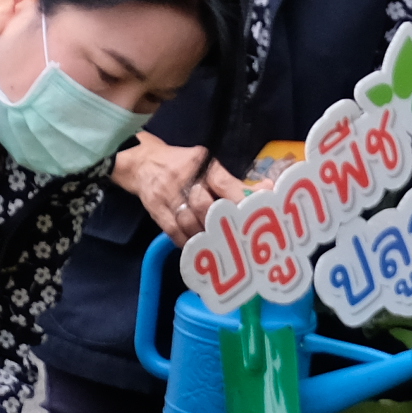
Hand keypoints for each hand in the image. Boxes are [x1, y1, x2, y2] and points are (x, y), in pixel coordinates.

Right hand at [112, 138, 240, 238]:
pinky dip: (186, 242)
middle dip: (219, 223)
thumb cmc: (184, 166)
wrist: (144, 163)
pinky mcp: (156, 210)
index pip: (222, 182)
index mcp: (202, 165)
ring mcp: (168, 196)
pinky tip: (198, 249)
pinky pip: (172, 231)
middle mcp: (184, 179)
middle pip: (203, 205)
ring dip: (204, 237)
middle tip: (235, 238)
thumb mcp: (207, 166)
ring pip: (188, 222)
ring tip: (219, 248)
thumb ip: (234, 182)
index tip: (250, 216)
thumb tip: (267, 189)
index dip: (238, 199)